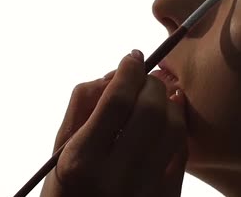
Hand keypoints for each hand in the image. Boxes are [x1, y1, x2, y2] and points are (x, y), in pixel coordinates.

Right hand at [40, 50, 187, 196]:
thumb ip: (81, 107)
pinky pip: (181, 153)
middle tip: (145, 76)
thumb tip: (113, 75)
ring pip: (173, 128)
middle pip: (149, 110)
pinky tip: (170, 117)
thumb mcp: (59, 152)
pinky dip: (177, 127)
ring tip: (158, 95)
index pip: (115, 102)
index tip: (131, 58)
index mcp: (82, 162)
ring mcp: (146, 191)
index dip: (128, 72)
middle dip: (151, 83)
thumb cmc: (66, 191)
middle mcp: (117, 177)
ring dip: (169, 103)